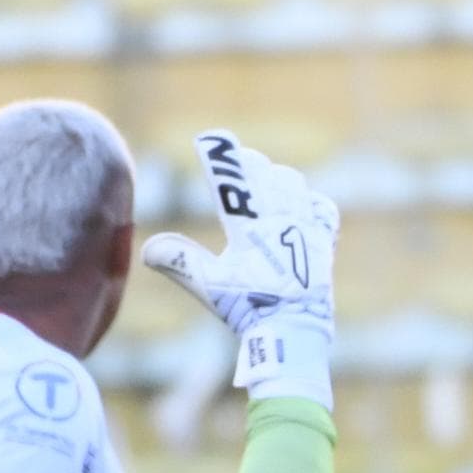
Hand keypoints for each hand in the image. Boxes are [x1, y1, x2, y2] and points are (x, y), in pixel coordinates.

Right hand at [139, 130, 337, 406]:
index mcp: (251, 231)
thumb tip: (148, 248)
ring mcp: (306, 232)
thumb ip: (181, 263)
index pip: (232, 184)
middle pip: (266, 176)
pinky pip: (322, 211)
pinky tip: (301, 208)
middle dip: (247, 166)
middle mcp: (282, 224)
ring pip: (294, 186)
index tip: (208, 138)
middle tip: (236, 163)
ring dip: (277, 179)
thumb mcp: (211, 288)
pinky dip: (310, 204)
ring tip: (265, 180)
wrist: (293, 334)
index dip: (219, 158)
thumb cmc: (249, 311)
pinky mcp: (324, 245)